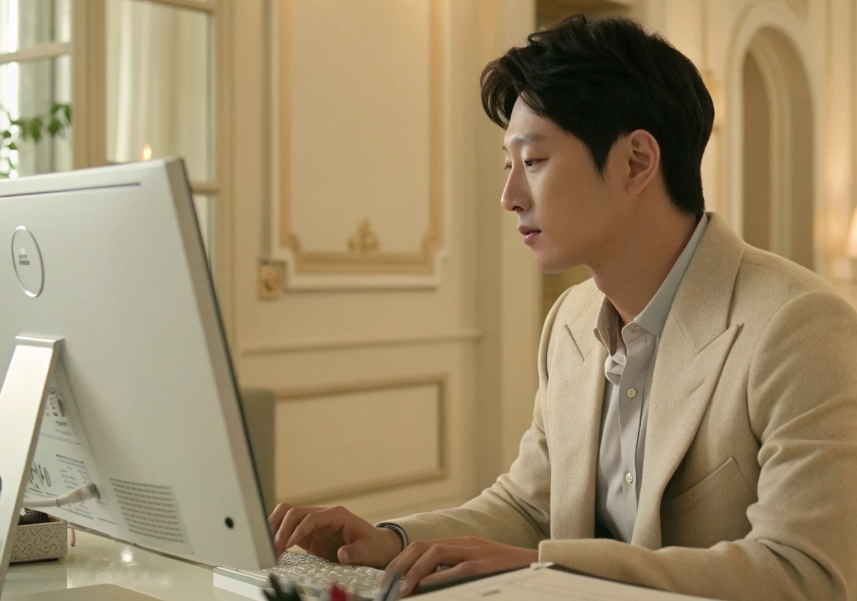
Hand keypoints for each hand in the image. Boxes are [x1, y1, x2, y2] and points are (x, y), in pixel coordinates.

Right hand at [267, 503, 403, 567]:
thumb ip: (355, 552)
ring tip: (269, 548)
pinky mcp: (309, 534)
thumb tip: (342, 554)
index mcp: (336, 514)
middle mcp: (323, 515)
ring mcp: (314, 523)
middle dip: (281, 528)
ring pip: (287, 516)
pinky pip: (289, 530)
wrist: (375, 547)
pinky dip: (279, 537)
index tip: (286, 545)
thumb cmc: (373, 547)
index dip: (297, 530)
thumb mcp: (368, 550)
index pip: (310, 517)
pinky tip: (274, 551)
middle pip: (294, 512)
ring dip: (276, 529)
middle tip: (273, 549)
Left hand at [385, 536, 538, 596]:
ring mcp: (474, 552)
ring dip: (414, 571)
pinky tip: (425, 588)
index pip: (422, 545)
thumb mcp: (478, 565)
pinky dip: (437, 577)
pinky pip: (456, 569)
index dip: (401, 561)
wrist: (537, 563)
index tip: (388, 579)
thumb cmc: (507, 570)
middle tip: (388, 585)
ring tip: (403, 589)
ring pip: (434, 552)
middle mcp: (464, 543)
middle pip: (422, 546)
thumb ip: (455, 569)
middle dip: (400, 564)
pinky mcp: (484, 565)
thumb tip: (426, 585)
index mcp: (461, 543)